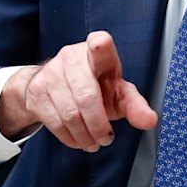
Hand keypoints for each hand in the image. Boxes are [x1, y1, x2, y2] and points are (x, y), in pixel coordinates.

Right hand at [0, 30, 156, 149]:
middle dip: (98, 125)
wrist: (54, 86)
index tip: (99, 45)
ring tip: (93, 142)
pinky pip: (54, 121)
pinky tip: (77, 139)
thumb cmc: (95, 87)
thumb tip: (150, 121)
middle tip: (105, 138)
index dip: (99, 45)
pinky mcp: (37, 90)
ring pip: (69, 113)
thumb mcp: (118, 93)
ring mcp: (51, 72)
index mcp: (98, 53)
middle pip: (86, 96)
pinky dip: (69, 137)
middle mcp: (72, 57)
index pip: (100, 43)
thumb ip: (135, 106)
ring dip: (84, 136)